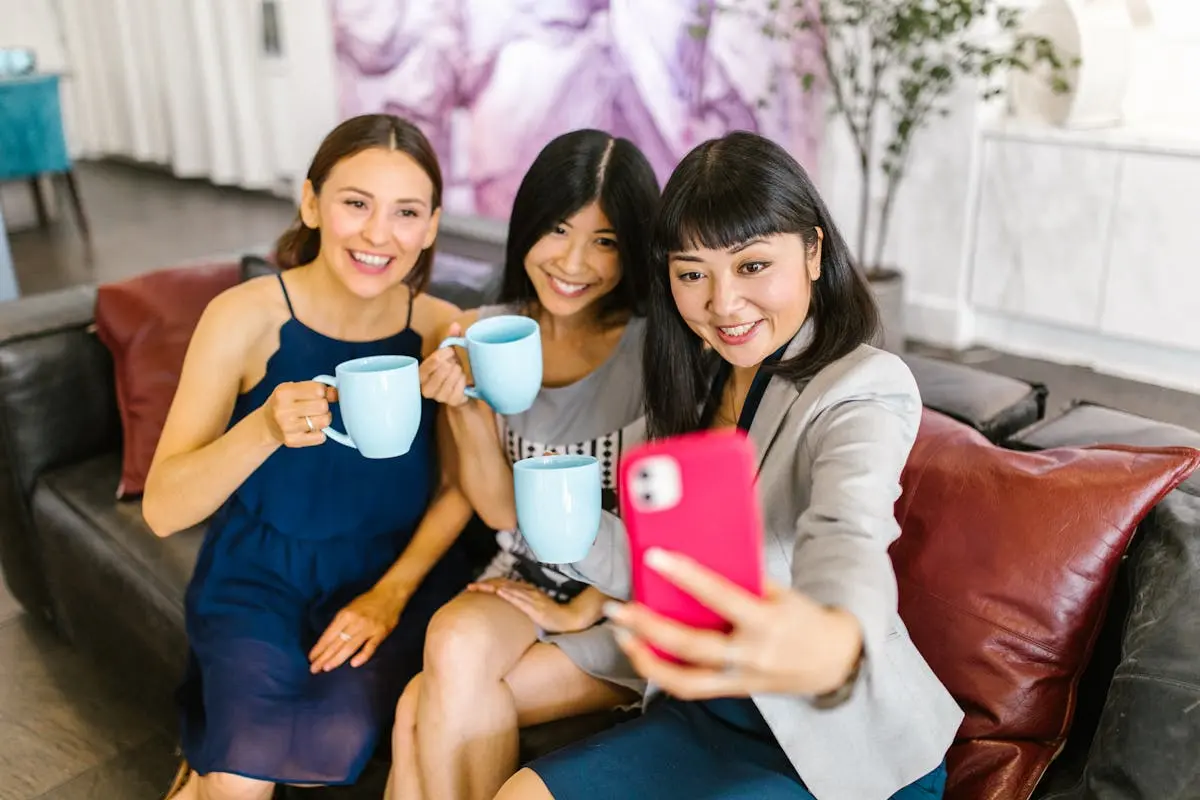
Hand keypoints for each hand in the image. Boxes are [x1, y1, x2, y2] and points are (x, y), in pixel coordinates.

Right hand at [262, 381, 336, 447]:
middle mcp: (283, 410)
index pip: (318, 390)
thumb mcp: (295, 389)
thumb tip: (336, 393)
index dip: (323, 392)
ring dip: (323, 419)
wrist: (267, 424)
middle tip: (315, 408)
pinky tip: (310, 429)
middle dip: (323, 406)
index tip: (318, 394)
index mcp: (284, 392)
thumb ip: (316, 388)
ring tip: (313, 417)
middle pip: (323, 406)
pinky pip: (320, 437)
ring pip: (324, 421)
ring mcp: (287, 427)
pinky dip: (319, 433)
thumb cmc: (284, 403)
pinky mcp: (292, 441)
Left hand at [308, 584, 408, 672]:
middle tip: (314, 669)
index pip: (329, 635)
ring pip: (350, 646)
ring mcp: (368, 628)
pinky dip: (362, 656)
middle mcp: (355, 622)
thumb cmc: (367, 602)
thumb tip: (328, 641)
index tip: (311, 658)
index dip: (319, 648)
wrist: (390, 594)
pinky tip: (354, 664)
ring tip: (327, 668)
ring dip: (337, 658)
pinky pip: (370, 647)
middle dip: (324, 657)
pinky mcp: (380, 633)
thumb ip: (340, 623)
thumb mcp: (349, 608)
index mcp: (345, 615)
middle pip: (337, 643)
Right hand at [419, 324, 469, 406]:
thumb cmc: (451, 371)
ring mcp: (438, 397)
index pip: (434, 360)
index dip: (446, 354)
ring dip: (459, 371)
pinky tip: (462, 380)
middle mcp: (425, 387)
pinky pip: (461, 385)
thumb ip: (451, 339)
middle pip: (444, 368)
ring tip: (458, 372)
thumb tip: (455, 325)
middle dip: (453, 363)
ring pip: (453, 376)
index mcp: (420, 374)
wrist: (460, 392)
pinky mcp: (450, 401)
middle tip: (454, 365)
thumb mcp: (449, 355)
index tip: (451, 353)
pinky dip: (464, 380)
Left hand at [467, 578, 595, 633]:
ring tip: (479, 587)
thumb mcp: (532, 610)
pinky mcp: (536, 607)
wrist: (567, 619)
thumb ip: (521, 607)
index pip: (504, 586)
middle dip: (485, 586)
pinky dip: (510, 594)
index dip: (488, 585)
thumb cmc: (550, 616)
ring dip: (493, 588)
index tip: (474, 587)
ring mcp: (532, 598)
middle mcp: (527, 592)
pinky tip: (500, 591)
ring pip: (509, 590)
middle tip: (469, 586)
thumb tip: (507, 611)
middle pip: (503, 585)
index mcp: (525, 592)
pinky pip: (521, 599)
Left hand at [606, 548, 862, 699]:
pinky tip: (643, 654)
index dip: (686, 577)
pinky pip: (691, 688)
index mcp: (766, 622)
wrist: (833, 662)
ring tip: (623, 637)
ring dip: (647, 660)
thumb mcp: (780, 591)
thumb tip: (700, 556)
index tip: (655, 557)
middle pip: (692, 647)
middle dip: (649, 628)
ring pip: (685, 681)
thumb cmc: (802, 618)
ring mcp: (740, 679)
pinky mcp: (732, 691)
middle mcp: (751, 655)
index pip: (720, 597)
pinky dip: (662, 673)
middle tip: (619, 609)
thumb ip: (743, 579)